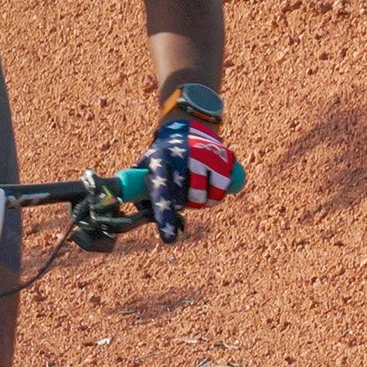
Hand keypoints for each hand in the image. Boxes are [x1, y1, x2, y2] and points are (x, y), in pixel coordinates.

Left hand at [143, 113, 240, 244]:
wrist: (187, 127)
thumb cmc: (162, 157)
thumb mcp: (146, 167)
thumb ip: (143, 196)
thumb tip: (157, 224)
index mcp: (159, 160)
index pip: (162, 193)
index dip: (165, 216)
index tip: (169, 239)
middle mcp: (182, 156)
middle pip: (184, 200)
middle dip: (181, 204)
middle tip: (180, 193)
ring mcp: (204, 155)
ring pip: (203, 199)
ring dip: (198, 201)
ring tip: (194, 187)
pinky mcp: (223, 157)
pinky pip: (220, 191)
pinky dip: (215, 195)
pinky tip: (209, 185)